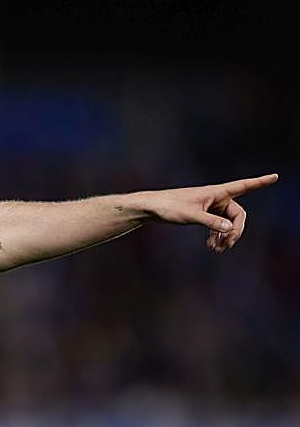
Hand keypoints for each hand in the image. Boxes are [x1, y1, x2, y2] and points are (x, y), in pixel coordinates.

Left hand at [143, 172, 277, 253]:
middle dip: (235, 231)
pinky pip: (217, 225)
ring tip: (217, 249)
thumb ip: (211, 222)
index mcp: (216, 192)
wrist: (151, 208)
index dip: (260, 182)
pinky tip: (211, 246)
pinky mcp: (202, 214)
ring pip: (227, 222)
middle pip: (238, 214)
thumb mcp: (191, 215)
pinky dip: (217, 235)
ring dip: (225, 236)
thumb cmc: (169, 207)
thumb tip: (230, 229)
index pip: (243, 186)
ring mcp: (209, 206)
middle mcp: (215, 197)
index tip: (275, 176)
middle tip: (227, 246)